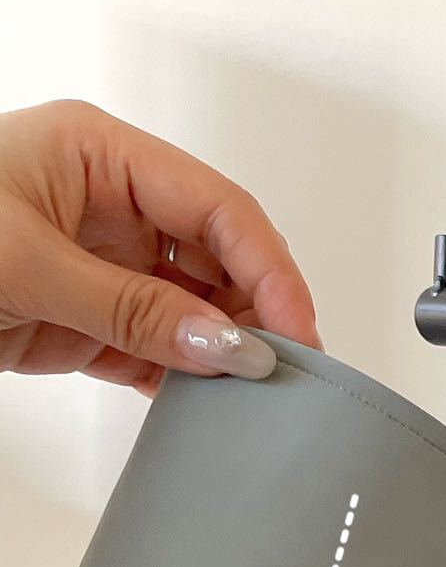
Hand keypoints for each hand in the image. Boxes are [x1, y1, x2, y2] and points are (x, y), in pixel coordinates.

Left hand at [0, 99, 321, 394]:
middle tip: (286, 374)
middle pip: (218, 260)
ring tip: (252, 399)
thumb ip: (135, 308)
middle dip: (257, 314)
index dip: (268, 266)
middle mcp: (112, 209)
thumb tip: (229, 346)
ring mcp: (103, 268)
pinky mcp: (87, 325)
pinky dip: (184, 385)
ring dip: (224, 356)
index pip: (217, 208)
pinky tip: (205, 409)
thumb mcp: (27, 263)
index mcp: (103, 157)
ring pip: (194, 313)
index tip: (296, 330)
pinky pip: (156, 354)